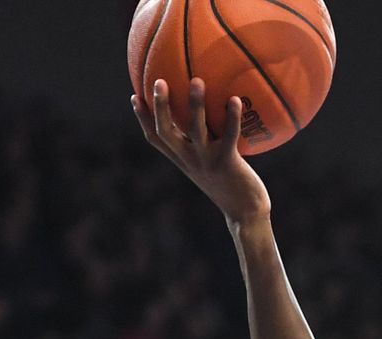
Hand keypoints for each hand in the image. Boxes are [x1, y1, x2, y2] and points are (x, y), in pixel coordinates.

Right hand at [132, 78, 271, 229]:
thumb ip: (207, 144)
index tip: (134, 96)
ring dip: (195, 105)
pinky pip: (229, 136)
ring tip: (197, 81)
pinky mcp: (227, 164)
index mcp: (183, 160)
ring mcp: (208, 162)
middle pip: (166, 132)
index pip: (156, 139)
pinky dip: (232, 117)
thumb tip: (212, 117)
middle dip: (160, 107)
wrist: (246, 214)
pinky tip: (235, 99)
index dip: (143, 119)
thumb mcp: (213, 166)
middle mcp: (190, 160)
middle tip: (159, 80)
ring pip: (195, 130)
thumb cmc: (232, 185)